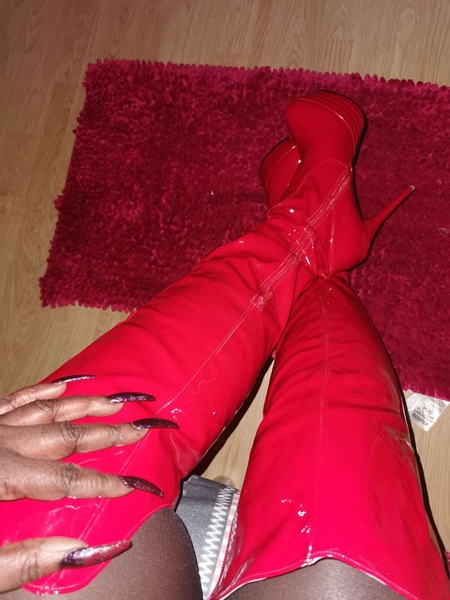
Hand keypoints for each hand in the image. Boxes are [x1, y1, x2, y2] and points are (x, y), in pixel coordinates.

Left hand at [0, 381, 175, 590]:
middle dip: (109, 432)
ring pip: (45, 409)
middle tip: (143, 426)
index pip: (65, 479)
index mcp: (0, 476)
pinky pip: (15, 398)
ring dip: (84, 403)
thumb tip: (85, 551)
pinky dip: (41, 391)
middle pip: (65, 435)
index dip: (103, 484)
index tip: (134, 486)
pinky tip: (63, 384)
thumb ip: (26, 560)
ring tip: (116, 400)